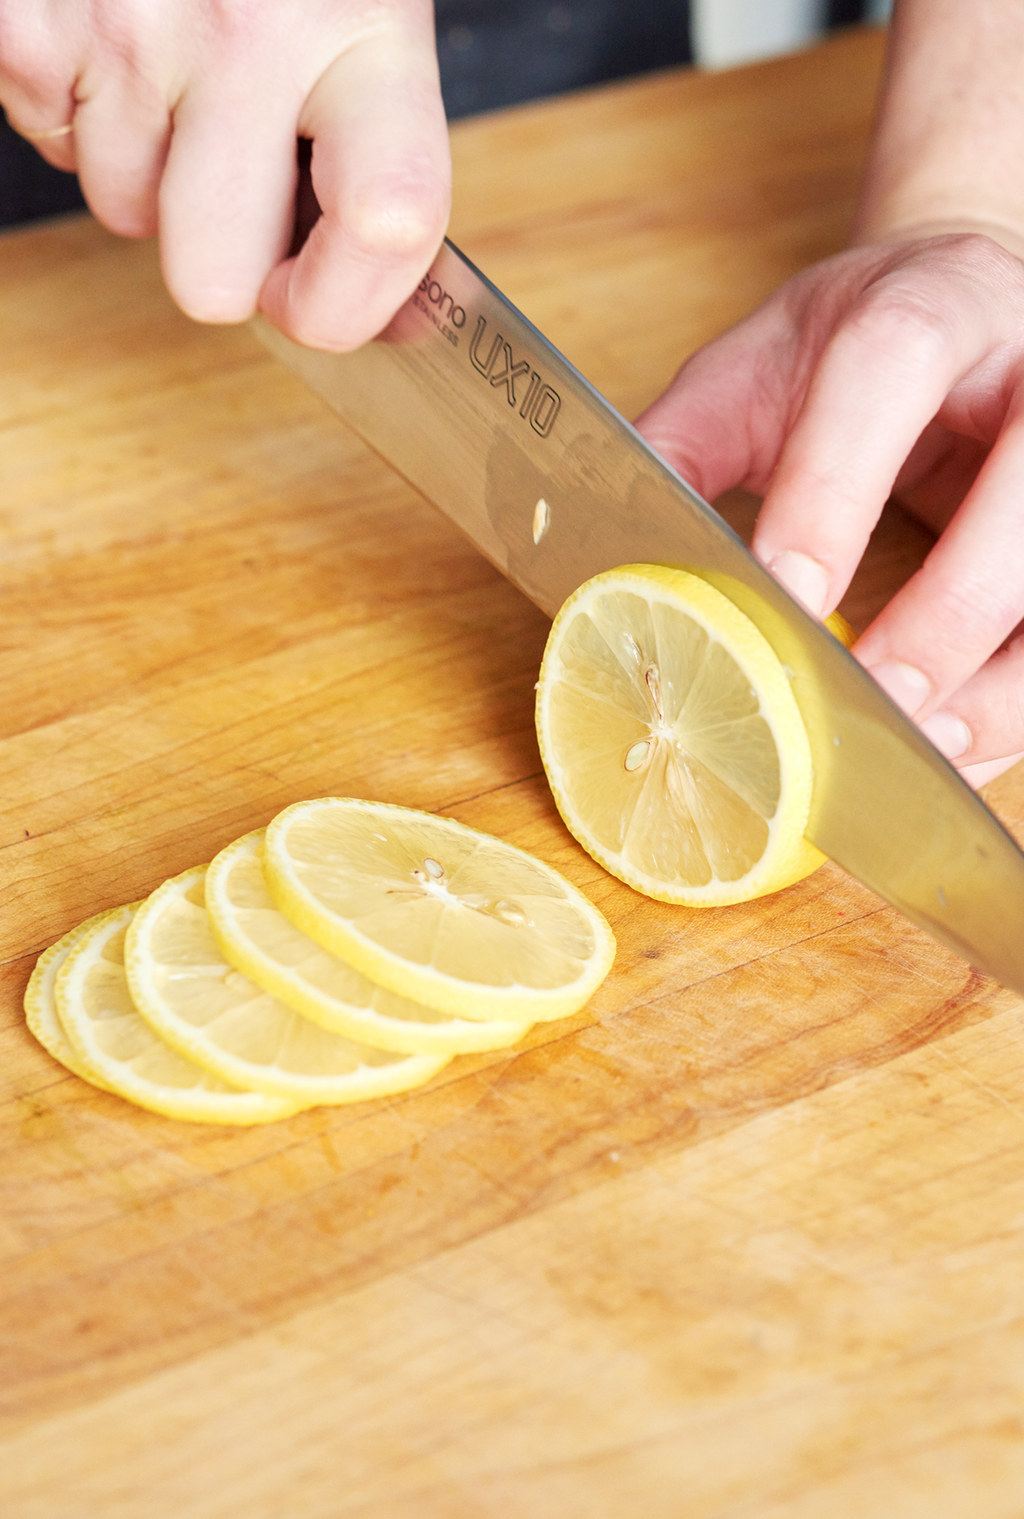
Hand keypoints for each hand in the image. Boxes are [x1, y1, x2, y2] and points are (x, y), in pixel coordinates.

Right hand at [0, 1, 449, 348]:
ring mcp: (130, 24)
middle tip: (234, 184)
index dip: (346, 305)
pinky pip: (49, 143)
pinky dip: (76, 115)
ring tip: (174, 78)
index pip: (389, 222)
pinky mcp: (31, 16)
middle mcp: (252, 30)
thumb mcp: (368, 26)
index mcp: (365, 29)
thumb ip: (384, 172)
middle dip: (218, 257)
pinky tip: (118, 51)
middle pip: (211, 278)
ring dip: (147, 173)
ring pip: (122, 216)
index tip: (317, 306)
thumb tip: (397, 327)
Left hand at [635, 232, 1023, 788]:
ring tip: (925, 748)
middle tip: (879, 701)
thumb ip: (681, 447)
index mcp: (925, 305)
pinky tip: (957, 748)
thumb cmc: (849, 350)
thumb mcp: (753, 372)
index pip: (889, 371)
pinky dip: (1016, 701)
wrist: (959, 312)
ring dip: (1004, 678)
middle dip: (952, 609)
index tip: (787, 600)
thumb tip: (606, 556)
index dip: (836, 491)